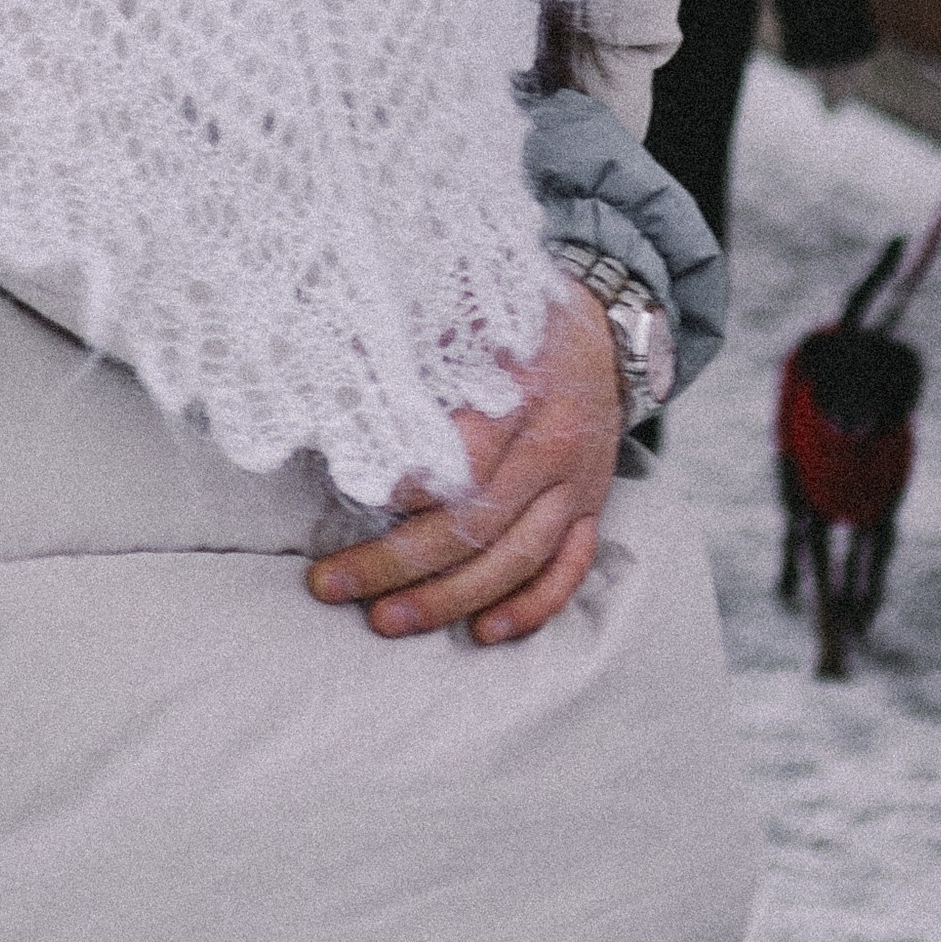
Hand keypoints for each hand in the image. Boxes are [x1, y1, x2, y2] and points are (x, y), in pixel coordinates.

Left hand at [306, 282, 621, 646]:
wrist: (605, 328)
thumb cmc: (519, 318)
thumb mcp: (469, 308)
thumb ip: (412, 345)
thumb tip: (337, 369)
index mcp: (522, 390)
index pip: (466, 456)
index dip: (411, 485)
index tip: (359, 497)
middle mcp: (554, 445)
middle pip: (478, 524)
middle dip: (401, 562)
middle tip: (334, 583)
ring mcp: (578, 485)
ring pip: (517, 560)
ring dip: (451, 599)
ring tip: (387, 620)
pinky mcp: (592, 509)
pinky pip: (567, 570)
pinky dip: (530, 608)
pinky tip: (485, 632)